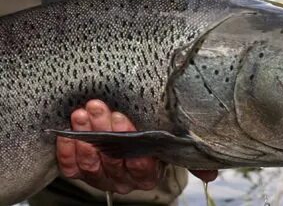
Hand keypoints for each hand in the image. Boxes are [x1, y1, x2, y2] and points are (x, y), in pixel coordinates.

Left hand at [56, 99, 217, 193]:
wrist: (128, 135)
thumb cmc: (154, 136)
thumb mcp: (175, 143)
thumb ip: (191, 155)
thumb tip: (212, 172)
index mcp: (149, 172)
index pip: (143, 169)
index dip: (135, 152)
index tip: (128, 124)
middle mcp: (125, 178)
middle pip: (114, 163)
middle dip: (107, 133)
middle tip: (102, 108)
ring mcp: (101, 175)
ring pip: (93, 163)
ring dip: (86, 138)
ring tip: (84, 112)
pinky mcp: (81, 169)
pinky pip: (72, 168)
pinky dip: (68, 152)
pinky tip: (67, 133)